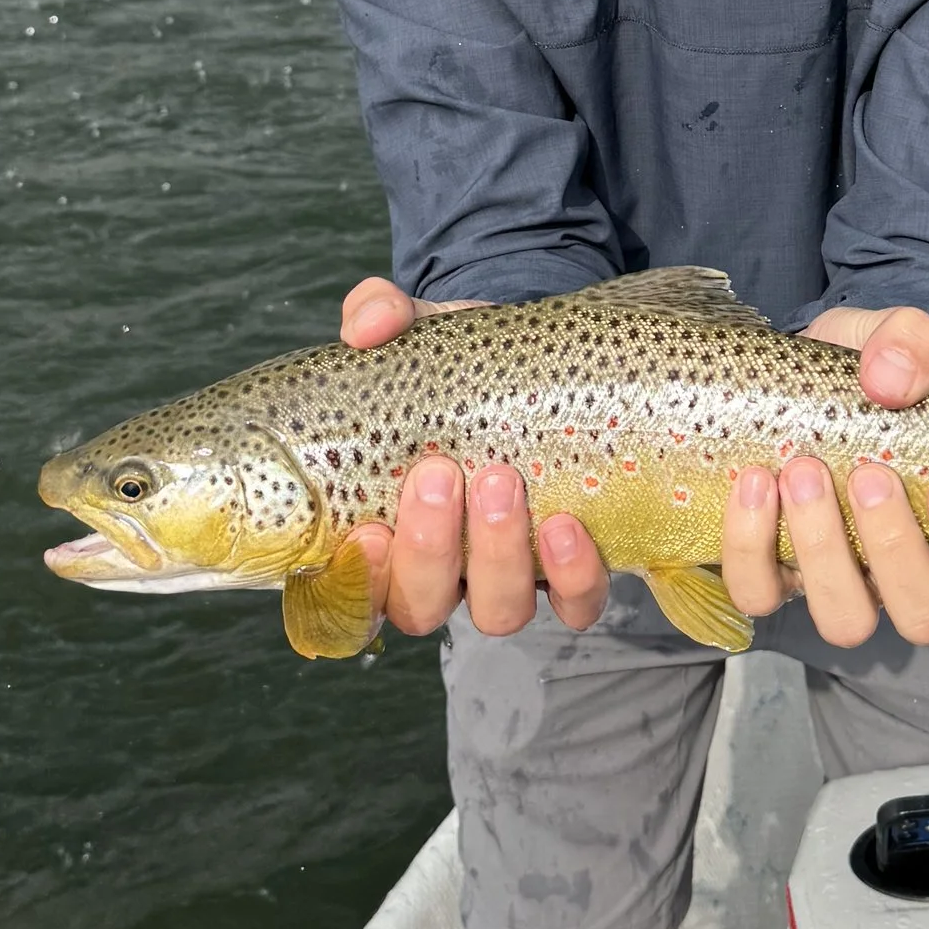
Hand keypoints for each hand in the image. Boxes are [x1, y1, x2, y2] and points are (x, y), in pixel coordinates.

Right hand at [336, 277, 609, 637]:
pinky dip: (571, 578)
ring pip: (496, 612)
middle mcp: (442, 570)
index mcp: (384, 530)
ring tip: (502, 481)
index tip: (367, 529)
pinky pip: (574, 605)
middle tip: (440, 474)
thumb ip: (379, 316)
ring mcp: (507, 576)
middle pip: (420, 606)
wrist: (534, 364)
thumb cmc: (456, 365)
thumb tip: (366, 327)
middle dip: (428, 549)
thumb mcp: (416, 330)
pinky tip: (567, 526)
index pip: (353, 590)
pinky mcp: (570, 572)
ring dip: (497, 558)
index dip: (358, 579)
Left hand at [721, 303, 928, 646]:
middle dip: (896, 549)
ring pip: (848, 620)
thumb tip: (891, 379)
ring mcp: (843, 581)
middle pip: (927, 615)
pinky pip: (761, 592)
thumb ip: (910, 342)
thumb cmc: (869, 373)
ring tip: (803, 472)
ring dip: (824, 551)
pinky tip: (754, 481)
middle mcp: (911, 571)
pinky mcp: (775, 573)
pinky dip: (750, 543)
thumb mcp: (895, 339)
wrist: (798, 373)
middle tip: (870, 474)